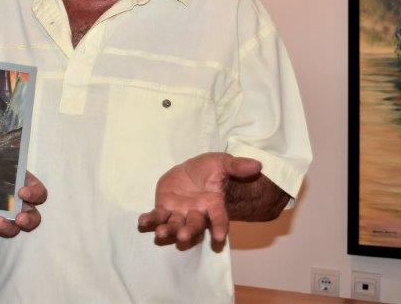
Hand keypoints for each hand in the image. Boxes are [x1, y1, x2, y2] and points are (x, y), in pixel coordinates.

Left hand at [0, 170, 46, 237]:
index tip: (22, 192)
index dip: (34, 194)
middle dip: (29, 220)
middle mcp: (18, 203)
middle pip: (33, 217)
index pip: (39, 193)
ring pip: (14, 228)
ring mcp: (4, 215)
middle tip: (19, 219)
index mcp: (24, 184)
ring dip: (7, 227)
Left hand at [137, 153, 260, 247]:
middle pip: (194, 225)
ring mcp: (180, 213)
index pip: (219, 218)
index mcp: (214, 204)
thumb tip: (258, 165)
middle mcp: (197, 213)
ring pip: (174, 225)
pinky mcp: (164, 208)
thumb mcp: (223, 163)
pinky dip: (150, 220)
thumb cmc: (211, 170)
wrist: (193, 172)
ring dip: (168, 230)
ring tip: (160, 234)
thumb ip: (238, 166)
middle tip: (183, 237)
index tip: (219, 238)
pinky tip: (142, 223)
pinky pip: (157, 216)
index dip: (219, 227)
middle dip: (189, 231)